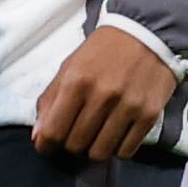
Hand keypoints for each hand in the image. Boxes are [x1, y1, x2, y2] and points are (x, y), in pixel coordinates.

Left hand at [34, 27, 178, 160]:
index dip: (46, 144)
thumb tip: (39, 136)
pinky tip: (116, 134)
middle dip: (71, 143)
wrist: (147, 34)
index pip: (53, 131)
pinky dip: (117, 148)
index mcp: (76, 81)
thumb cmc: (103, 51)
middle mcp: (102, 96)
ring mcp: (127, 107)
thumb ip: (51, 99)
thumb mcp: (70, 66)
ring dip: (94, 148)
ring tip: (97, 134)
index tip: (47, 145)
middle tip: (77, 132)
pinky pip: (125, 151)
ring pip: (100, 153)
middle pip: (75, 145)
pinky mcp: (148, 115)